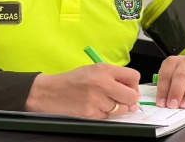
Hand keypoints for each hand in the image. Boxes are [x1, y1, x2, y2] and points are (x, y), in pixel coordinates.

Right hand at [24, 63, 141, 118]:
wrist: (50, 91)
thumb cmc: (72, 80)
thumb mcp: (93, 69)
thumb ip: (113, 77)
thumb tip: (133, 92)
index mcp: (103, 69)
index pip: (133, 76)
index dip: (134, 85)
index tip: (129, 88)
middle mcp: (102, 83)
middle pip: (131, 96)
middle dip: (129, 100)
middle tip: (121, 99)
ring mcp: (97, 99)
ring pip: (120, 109)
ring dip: (115, 108)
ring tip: (102, 101)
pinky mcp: (91, 113)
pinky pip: (107, 116)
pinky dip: (103, 113)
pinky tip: (93, 106)